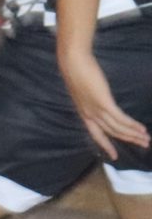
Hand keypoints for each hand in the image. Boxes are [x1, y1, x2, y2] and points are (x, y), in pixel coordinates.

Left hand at [61, 43, 148, 160]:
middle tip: (143, 145)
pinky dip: (132, 125)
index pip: (95, 134)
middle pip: (111, 133)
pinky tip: (141, 128)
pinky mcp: (103, 103)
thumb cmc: (78, 72)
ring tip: (146, 139)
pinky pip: (120, 119)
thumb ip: (91, 99)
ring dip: (133, 134)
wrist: (73, 61)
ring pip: (118, 128)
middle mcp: (89, 115)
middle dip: (128, 140)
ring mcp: (96, 110)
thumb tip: (100, 101)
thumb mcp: (83, 90)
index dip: (105, 145)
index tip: (114, 157)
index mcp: (84, 113)